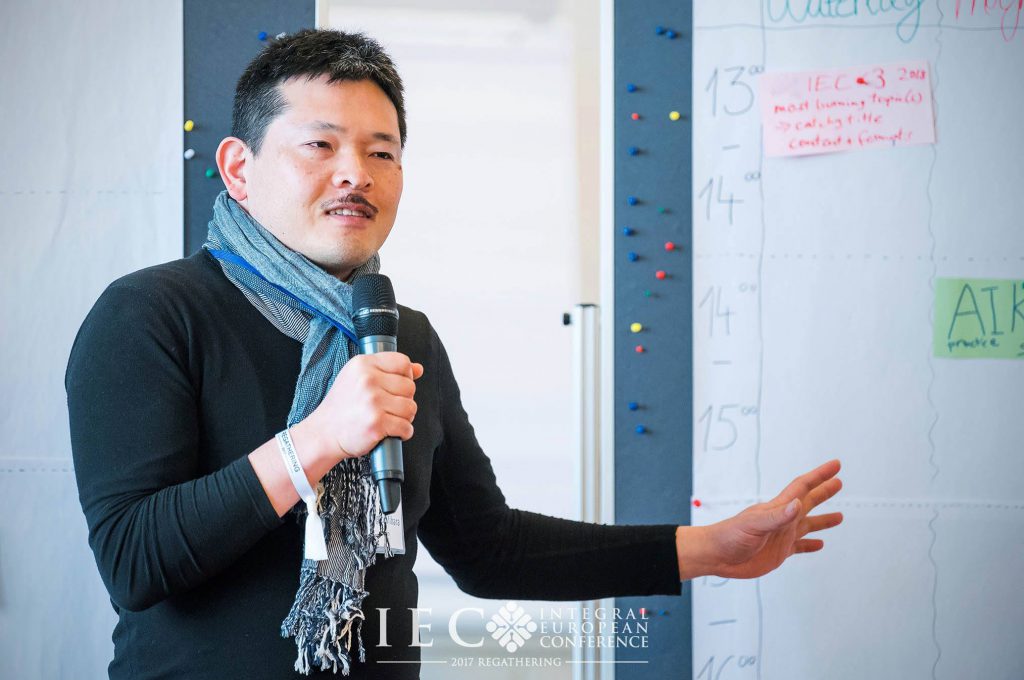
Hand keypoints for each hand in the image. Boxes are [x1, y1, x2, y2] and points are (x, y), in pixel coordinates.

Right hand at [299, 352, 423, 462]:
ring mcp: (373, 402)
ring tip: (389, 418)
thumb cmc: (342, 406)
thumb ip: (388, 370)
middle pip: (410, 386)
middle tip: (389, 407)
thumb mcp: (358, 378)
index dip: (405, 376)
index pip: (403, 362)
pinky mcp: (377, 423)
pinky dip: (403, 432)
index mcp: (363, 364)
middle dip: (404, 399)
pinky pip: (406, 427)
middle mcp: (368, 380)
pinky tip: (390, 431)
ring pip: (411, 407)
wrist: (324, 432)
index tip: (396, 387)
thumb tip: (418, 369)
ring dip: (405, 417)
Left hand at [677, 459, 842, 579]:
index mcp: (777, 508)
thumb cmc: (730, 536)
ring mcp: (781, 535)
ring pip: (807, 524)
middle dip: (824, 492)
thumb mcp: (754, 525)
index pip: (802, 487)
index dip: (819, 475)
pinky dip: (810, 545)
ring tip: (840, 516)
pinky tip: (820, 544)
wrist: (716, 555)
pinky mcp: (779, 552)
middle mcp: (782, 519)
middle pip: (808, 502)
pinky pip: (800, 547)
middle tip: (839, 482)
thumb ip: (777, 516)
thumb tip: (797, 504)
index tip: (836, 465)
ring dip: (823, 520)